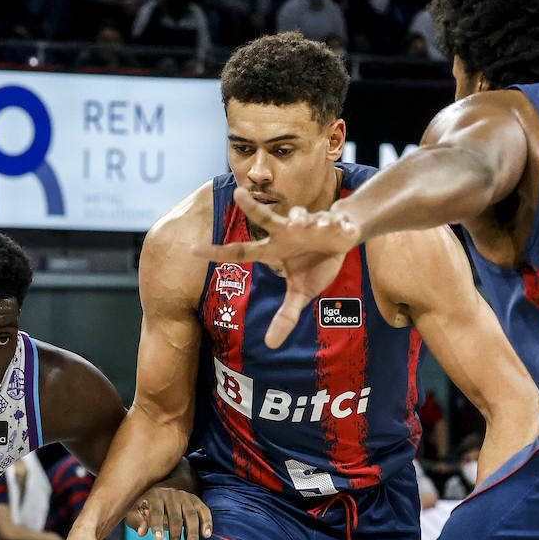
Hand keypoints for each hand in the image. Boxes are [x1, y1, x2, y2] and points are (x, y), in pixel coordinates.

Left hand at [125, 485, 212, 539]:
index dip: (157, 525)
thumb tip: (142, 532)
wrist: (161, 492)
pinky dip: (207, 522)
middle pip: (175, 516)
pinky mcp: (196, 501)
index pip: (156, 511)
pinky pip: (204, 511)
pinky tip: (207, 535)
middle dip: (175, 536)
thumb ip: (136, 521)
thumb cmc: (145, 508)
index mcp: (155, 496)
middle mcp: (172, 495)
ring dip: (193, 533)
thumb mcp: (135, 512)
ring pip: (191, 515)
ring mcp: (185, 497)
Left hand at [192, 186, 360, 347]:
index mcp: (274, 250)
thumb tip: (270, 345)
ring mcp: (308, 224)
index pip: (240, 252)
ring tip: (301, 224)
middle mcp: (286, 233)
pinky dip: (338, 225)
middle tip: (238, 194)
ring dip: (301, 219)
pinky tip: (345, 230)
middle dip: (251, 206)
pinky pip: (333, 221)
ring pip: (300, 217)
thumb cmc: (315, 263)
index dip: (218, 252)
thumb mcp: (301, 293)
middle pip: (264, 218)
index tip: (193, 249)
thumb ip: (286, 316)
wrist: (342, 237)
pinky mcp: (331, 221)